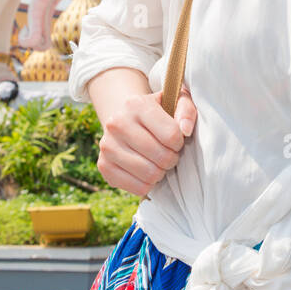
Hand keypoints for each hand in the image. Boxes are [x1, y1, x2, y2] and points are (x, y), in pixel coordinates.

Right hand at [96, 81, 196, 197]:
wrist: (126, 120)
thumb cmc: (157, 113)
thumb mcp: (176, 102)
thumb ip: (187, 111)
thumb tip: (185, 130)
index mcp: (135, 105)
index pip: (171, 135)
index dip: (180, 142)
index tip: (176, 140)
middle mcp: (117, 123)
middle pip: (161, 156)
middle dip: (172, 159)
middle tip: (169, 154)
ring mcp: (107, 146)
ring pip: (150, 174)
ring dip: (161, 172)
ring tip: (159, 162)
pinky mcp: (103, 166)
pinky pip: (138, 187)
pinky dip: (148, 184)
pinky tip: (146, 171)